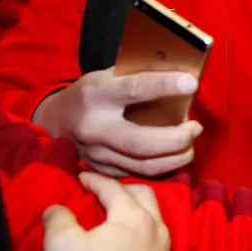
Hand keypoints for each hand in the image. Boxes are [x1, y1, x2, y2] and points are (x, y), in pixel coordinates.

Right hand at [35, 68, 201, 176]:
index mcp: (97, 94)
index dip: (165, 86)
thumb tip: (181, 78)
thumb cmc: (92, 92)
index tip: (191, 83)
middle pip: (141, 142)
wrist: (55, 118)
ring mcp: (96, 153)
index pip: (135, 89)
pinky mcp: (100, 170)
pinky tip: (174, 155)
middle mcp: (94, 127)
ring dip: (176, 157)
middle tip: (196, 127)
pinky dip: (162, 166)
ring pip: (143, 165)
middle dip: (176, 138)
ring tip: (191, 142)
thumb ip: (138, 78)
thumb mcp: (108, 76)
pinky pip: (137, 174)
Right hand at [42, 172, 170, 250]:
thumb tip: (57, 208)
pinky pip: (156, 235)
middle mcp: (155, 226)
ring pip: (154, 215)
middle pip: (143, 195)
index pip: (113, 188)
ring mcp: (164, 247)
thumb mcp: (61, 245)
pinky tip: (131, 236)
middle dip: (123, 188)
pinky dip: (142, 226)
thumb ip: (58, 219)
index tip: (81, 176)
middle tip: (105, 190)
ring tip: (119, 211)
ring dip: (137, 207)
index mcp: (132, 215)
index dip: (95, 180)